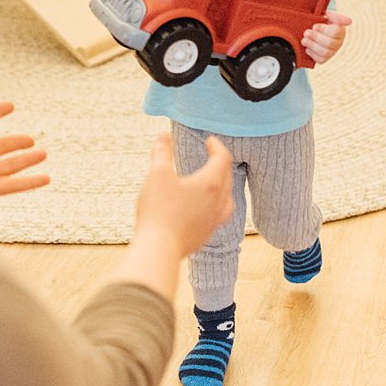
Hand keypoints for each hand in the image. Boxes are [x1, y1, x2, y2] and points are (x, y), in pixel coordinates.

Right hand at [133, 134, 232, 259]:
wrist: (159, 249)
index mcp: (210, 183)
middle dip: (220, 163)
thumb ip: (161, 153)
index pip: (222, 158)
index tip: (209, 140)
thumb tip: (163, 136)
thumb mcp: (157, 175)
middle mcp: (218, 201)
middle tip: (211, 155)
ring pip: (227, 198)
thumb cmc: (158, 211)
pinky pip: (219, 214)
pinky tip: (204, 206)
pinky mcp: (206, 234)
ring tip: (213, 181)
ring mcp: (214, 220)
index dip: (217, 146)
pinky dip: (216, 203)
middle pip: (227, 177)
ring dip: (223, 185)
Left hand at [303, 9, 351, 64]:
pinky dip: (312, 54)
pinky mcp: (324, 59)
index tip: (314, 26)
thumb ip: (335, 16)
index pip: (335, 32)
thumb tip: (349, 21)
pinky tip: (307, 48)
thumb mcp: (326, 16)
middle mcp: (339, 43)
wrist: (311, 30)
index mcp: (340, 31)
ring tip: (304, 40)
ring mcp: (332, 52)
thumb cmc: (320, 22)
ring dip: (312, 46)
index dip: (323, 30)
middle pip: (329, 43)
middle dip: (316, 37)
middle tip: (306, 32)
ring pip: (324, 52)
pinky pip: (320, 60)